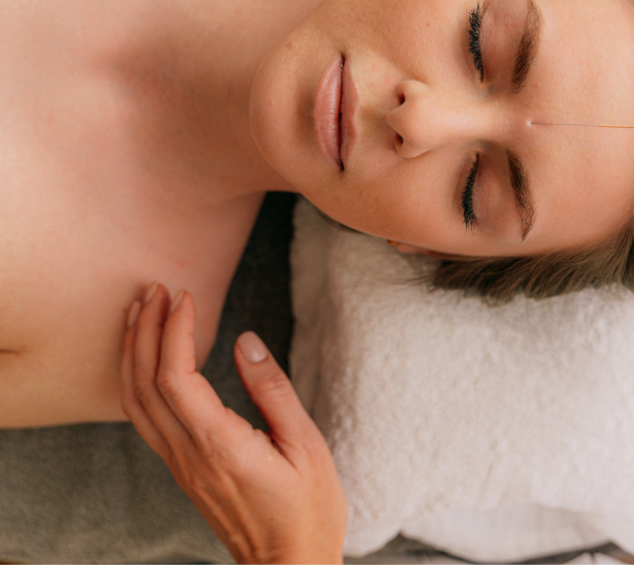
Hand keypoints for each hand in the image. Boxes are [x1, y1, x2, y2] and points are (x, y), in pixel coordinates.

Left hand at [121, 284, 346, 563]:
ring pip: (135, 402)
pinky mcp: (183, 469)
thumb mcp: (305, 444)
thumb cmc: (308, 508)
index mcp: (219, 444)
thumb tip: (245, 340)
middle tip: (155, 288)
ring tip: (140, 312)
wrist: (289, 563)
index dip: (174, 331)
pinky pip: (144, 418)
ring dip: (133, 352)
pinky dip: (137, 379)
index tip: (186, 296)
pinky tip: (147, 359)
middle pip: (144, 384)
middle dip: (144, 330)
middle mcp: (188, 454)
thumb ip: (272, 390)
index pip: (176, 377)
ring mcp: (180, 465)